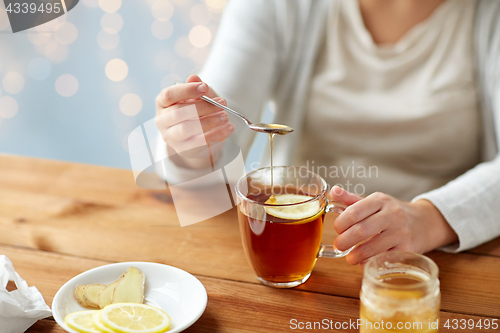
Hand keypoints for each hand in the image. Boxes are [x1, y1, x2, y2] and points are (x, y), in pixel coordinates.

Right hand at [155, 74, 234, 168]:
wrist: (195, 139)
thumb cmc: (195, 112)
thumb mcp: (197, 98)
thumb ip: (196, 89)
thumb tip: (194, 77)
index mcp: (162, 103)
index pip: (169, 95)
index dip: (186, 90)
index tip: (205, 87)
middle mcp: (162, 120)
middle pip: (179, 112)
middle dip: (203, 106)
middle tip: (222, 103)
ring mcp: (170, 136)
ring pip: (187, 128)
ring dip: (210, 121)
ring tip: (225, 116)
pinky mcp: (182, 149)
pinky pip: (199, 142)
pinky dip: (216, 134)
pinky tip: (229, 128)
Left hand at [330, 186, 458, 264]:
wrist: (425, 222)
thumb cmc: (392, 212)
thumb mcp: (375, 202)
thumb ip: (352, 199)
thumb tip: (333, 191)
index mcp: (380, 201)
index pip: (354, 211)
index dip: (341, 223)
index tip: (337, 229)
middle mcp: (392, 215)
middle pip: (361, 231)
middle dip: (344, 241)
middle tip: (339, 245)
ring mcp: (401, 233)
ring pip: (372, 247)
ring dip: (355, 256)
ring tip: (349, 258)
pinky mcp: (408, 249)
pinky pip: (384, 258)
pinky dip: (370, 262)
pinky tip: (364, 262)